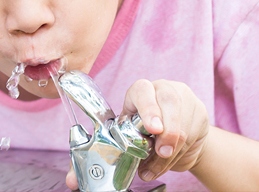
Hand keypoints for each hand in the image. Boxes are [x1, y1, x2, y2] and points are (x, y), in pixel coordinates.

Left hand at [64, 79, 209, 189]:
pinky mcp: (199, 113)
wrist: (175, 136)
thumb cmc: (141, 134)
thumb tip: (73, 181)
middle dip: (167, 130)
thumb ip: (98, 156)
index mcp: (140, 91)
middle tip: (161, 150)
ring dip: (172, 149)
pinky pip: (194, 135)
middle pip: (169, 101)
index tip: (152, 128)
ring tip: (160, 160)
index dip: (147, 108)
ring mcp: (184, 100)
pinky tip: (170, 159)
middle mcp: (163, 90)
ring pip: (183, 123)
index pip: (142, 90)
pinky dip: (181, 154)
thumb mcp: (122, 136)